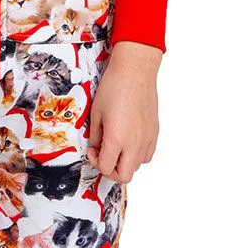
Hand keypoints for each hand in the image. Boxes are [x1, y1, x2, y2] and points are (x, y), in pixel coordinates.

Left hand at [86, 41, 161, 182]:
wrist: (135, 71)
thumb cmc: (114, 87)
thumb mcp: (96, 113)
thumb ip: (95, 136)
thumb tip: (96, 147)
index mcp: (116, 139)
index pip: (105, 167)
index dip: (95, 161)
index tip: (93, 150)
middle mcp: (134, 143)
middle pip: (124, 175)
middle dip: (110, 170)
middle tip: (103, 157)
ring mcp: (146, 139)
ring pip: (137, 167)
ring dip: (124, 163)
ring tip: (116, 148)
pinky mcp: (154, 133)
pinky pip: (147, 155)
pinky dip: (138, 155)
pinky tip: (129, 142)